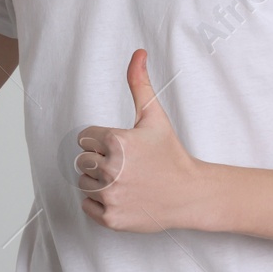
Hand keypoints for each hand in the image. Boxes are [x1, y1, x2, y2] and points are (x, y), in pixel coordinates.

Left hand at [75, 48, 210, 232]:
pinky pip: (87, 205)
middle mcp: (110, 170)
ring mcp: (110, 196)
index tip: (124, 148)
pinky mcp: (110, 217)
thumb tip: (138, 53)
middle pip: (83, 160)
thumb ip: (139, 84)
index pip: (86, 138)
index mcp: (116, 142)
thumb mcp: (154, 117)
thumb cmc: (170, 155)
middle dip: (100, 161)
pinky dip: (99, 202)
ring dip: (99, 181)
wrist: (190, 194)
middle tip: (126, 165)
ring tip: (125, 180)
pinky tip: (122, 196)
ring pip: (83, 182)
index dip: (103, 141)